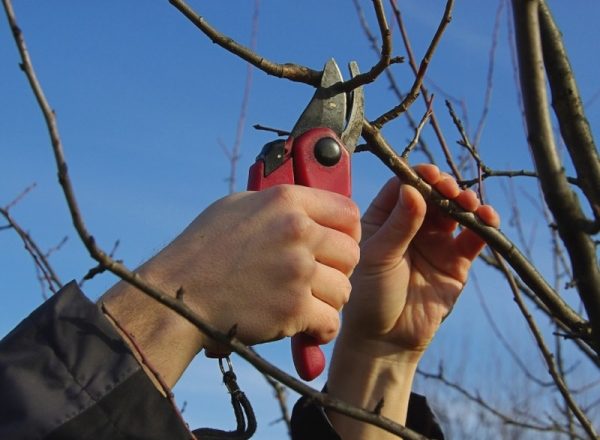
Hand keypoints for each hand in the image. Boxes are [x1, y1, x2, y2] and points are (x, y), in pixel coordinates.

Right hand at [101, 185, 359, 386]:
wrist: (176, 296)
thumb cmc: (202, 251)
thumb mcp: (238, 207)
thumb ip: (279, 205)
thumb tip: (309, 208)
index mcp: (285, 201)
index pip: (348, 212)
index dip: (347, 233)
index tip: (336, 248)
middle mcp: (296, 231)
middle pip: (351, 253)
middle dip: (338, 270)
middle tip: (317, 280)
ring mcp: (297, 270)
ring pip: (345, 290)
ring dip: (328, 302)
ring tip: (304, 303)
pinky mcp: (293, 308)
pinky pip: (331, 322)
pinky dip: (319, 330)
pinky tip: (303, 326)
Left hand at [341, 164, 499, 359]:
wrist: (385, 339)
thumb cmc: (370, 296)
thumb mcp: (378, 257)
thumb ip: (398, 225)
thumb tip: (413, 188)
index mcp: (384, 219)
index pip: (403, 186)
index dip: (418, 177)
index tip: (430, 176)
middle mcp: (411, 226)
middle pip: (433, 195)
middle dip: (445, 187)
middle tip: (450, 191)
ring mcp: (435, 242)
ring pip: (455, 212)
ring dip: (466, 202)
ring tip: (468, 205)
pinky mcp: (456, 262)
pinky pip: (473, 238)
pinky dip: (483, 225)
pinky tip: (487, 219)